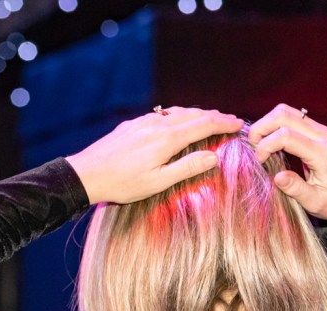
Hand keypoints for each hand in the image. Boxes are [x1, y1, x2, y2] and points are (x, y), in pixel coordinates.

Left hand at [65, 107, 242, 204]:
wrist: (87, 174)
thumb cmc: (122, 183)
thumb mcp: (158, 182)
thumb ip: (187, 167)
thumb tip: (213, 157)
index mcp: (167, 139)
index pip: (204, 125)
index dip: (224, 123)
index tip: (239, 124)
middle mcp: (157, 124)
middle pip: (193, 114)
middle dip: (214, 116)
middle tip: (230, 120)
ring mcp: (142, 122)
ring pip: (176, 112)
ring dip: (196, 114)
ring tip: (209, 118)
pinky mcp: (131, 125)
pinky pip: (161, 114)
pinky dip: (177, 115)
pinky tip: (176, 121)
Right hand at [247, 104, 326, 223]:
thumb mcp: (316, 203)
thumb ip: (296, 189)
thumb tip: (276, 176)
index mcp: (322, 154)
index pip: (286, 136)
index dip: (265, 146)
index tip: (259, 163)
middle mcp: (322, 136)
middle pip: (283, 115)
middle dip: (260, 129)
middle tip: (252, 149)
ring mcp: (320, 130)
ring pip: (285, 111)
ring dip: (266, 124)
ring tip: (258, 144)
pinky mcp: (316, 130)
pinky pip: (291, 116)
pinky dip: (274, 125)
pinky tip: (269, 142)